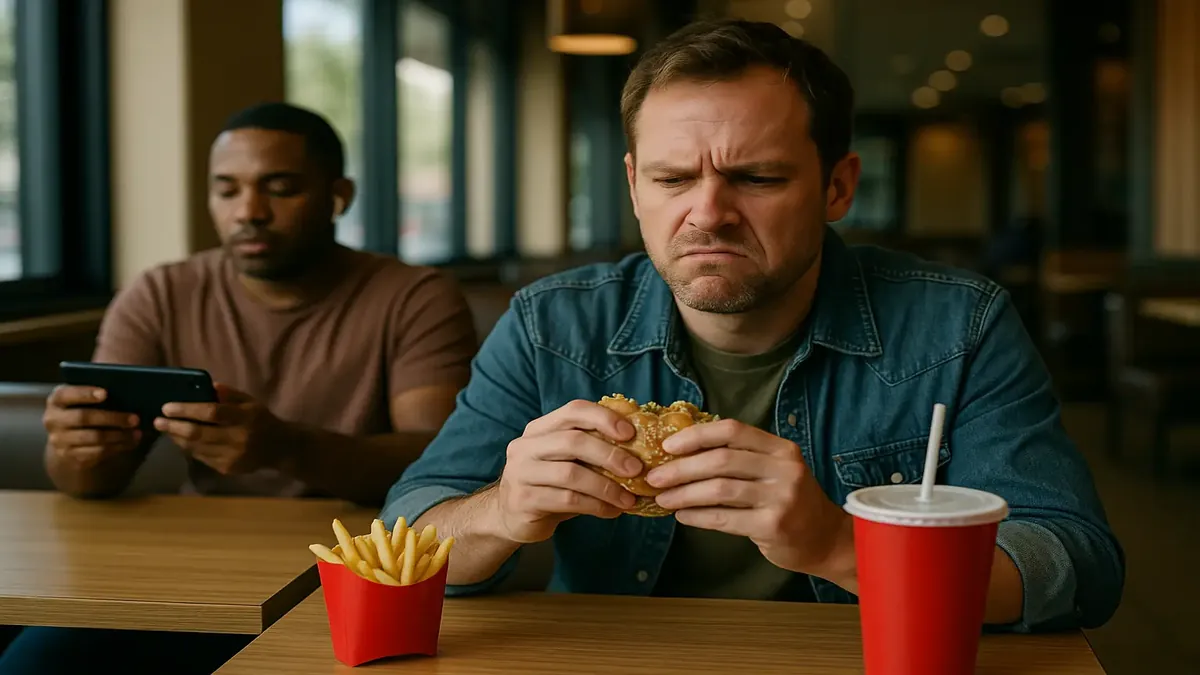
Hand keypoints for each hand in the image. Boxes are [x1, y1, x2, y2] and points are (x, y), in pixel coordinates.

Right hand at [43, 385, 142, 468]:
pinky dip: (118, 447)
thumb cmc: (82, 410)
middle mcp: (53, 420)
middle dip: (112, 418)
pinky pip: (98, 452)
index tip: (105, 393)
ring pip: (94, 438)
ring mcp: (60, 440)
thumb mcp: (83, 398)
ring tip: (136, 432)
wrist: (66, 440)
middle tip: (135, 418)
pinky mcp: (71, 456)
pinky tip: (131, 441)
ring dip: (119, 435)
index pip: (65, 394)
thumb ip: (96, 388)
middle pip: (83, 417)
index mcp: (56, 400)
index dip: (85, 393)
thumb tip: (117, 380)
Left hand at [154, 383, 284, 475]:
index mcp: (245, 418)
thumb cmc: (262, 419)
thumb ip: (230, 394)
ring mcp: (231, 456)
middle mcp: (237, 439)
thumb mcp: (250, 402)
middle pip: (198, 433)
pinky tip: (182, 440)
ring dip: (177, 438)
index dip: (187, 410)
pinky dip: (189, 448)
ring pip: (196, 448)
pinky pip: (201, 458)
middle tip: (158, 421)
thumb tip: (207, 387)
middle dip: (174, 427)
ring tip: (167, 429)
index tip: (167, 407)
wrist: (279, 448)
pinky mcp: (226, 469)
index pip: (211, 413)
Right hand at [491, 400, 643, 543]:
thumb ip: (591, 450)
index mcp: (539, 429)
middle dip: (609, 454)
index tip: (630, 433)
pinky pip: (567, 500)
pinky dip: (595, 506)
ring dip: (606, 487)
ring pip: (571, 474)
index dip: (603, 418)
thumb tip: (639, 446)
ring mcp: (521, 473)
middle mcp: (525, 446)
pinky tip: (612, 511)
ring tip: (628, 499)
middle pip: (572, 441)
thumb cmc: (548, 485)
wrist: (510, 516)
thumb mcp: (566, 462)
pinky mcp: (523, 500)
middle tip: (636, 469)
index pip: (573, 411)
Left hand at [645, 419, 854, 581]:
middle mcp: (784, 469)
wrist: (825, 539)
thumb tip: (682, 453)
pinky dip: (697, 516)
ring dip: (684, 494)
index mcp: (780, 448)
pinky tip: (682, 516)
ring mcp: (781, 497)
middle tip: (654, 477)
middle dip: (681, 468)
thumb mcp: (773, 470)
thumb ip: (740, 458)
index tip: (668, 446)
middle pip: (721, 460)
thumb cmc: (789, 501)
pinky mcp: (773, 526)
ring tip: (663, 499)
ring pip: (719, 490)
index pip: (732, 430)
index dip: (696, 436)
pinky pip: (724, 518)